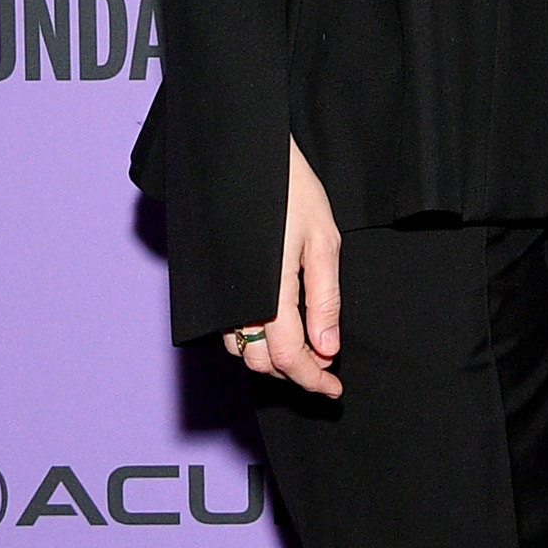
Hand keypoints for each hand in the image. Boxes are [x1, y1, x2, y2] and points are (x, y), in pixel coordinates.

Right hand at [228, 138, 343, 396]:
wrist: (246, 157)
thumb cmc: (291, 191)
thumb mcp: (323, 240)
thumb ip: (325, 300)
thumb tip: (328, 349)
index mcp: (269, 290)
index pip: (288, 358)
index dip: (312, 381)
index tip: (334, 390)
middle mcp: (236, 300)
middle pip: (262, 363)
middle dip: (296, 373)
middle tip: (327, 368)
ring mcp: (220, 293)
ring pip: (242, 350)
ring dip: (274, 359)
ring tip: (309, 348)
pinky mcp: (213, 285)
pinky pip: (229, 331)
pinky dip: (255, 341)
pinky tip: (282, 328)